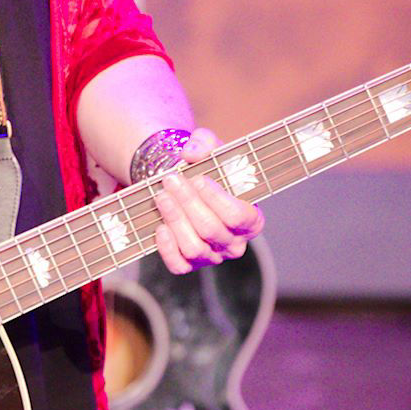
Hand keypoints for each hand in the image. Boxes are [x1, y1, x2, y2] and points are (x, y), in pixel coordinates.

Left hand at [150, 127, 263, 273]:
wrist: (184, 184)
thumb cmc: (205, 169)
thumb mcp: (209, 149)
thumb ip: (205, 144)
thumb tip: (191, 152)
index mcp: (250, 219)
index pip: (238, 216)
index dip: (217, 199)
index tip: (198, 178)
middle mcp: (234, 242)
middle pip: (211, 230)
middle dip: (188, 203)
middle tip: (170, 180)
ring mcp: (212, 256)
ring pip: (194, 248)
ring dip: (175, 220)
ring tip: (161, 196)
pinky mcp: (189, 265)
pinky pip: (179, 266)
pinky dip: (167, 248)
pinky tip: (160, 226)